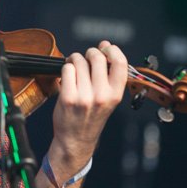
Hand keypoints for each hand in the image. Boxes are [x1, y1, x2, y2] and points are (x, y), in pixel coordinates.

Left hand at [50, 40, 127, 174]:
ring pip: (79, 61)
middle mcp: (102, 95)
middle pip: (97, 57)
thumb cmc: (91, 117)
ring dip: (75, 59)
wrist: (75, 140)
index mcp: (116, 94)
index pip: (121, 63)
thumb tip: (105, 47)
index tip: (105, 47)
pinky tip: (67, 76)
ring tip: (74, 67)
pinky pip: (66, 70)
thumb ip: (109, 75)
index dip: (112, 50)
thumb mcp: (108, 98)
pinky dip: (65, 69)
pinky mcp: (68, 97)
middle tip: (85, 58)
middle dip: (90, 52)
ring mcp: (84, 96)